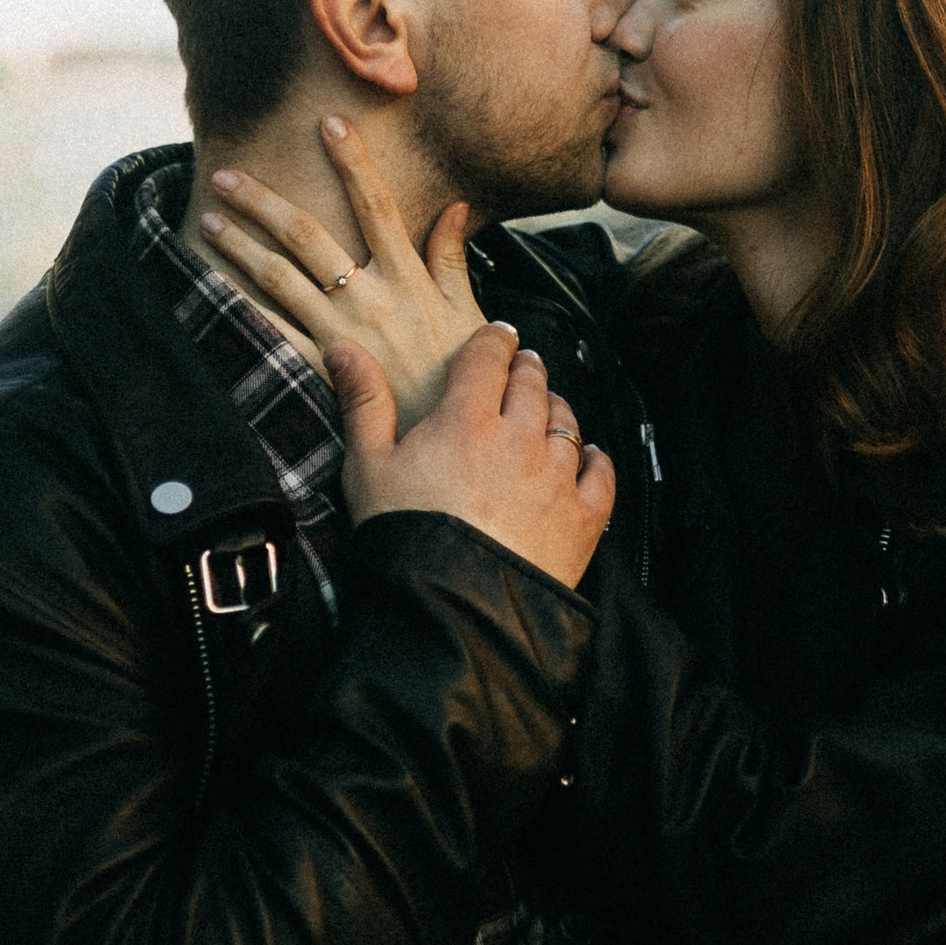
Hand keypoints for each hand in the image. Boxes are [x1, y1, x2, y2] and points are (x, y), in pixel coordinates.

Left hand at [203, 116, 482, 427]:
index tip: (329, 122)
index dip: (353, 162)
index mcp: (408, 279)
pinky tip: (213, 287)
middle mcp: (370, 299)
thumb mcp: (468, 313)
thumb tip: (455, 207)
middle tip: (227, 174)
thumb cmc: (462, 376)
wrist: (450, 440)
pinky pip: (273, 333)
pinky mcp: (323, 369)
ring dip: (240, 245)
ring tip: (209, 219)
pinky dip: (242, 309)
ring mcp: (341, 334)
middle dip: (263, 201)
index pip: (377, 206)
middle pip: (308, 235)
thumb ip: (453, 258)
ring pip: (279, 278)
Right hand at [335, 319, 614, 590]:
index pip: (488, 359)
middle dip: (527, 369)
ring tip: (547, 408)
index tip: (498, 335)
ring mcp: (557, 478)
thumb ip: (363, 403)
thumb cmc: (405, 538)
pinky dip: (595, 459)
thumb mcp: (368, 468)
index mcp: (467, 421)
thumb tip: (344, 349)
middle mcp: (520, 440)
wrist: (452, 608)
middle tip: (523, 365)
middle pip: (532, 385)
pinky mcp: (583, 518)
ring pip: (567, 423)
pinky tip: (588, 457)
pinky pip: (601, 474)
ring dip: (557, 409)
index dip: (494, 340)